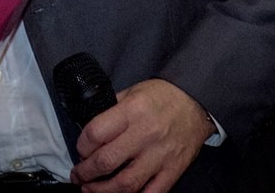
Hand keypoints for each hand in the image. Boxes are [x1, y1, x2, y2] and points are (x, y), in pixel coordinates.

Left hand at [69, 78, 213, 192]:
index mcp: (132, 111)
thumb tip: (91, 128)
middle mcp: (145, 134)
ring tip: (90, 190)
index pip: (96, 133)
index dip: (82, 146)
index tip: (80, 150)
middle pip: (107, 161)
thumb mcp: (132, 92)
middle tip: (78, 175)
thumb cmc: (161, 96)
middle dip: (86, 172)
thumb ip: (112, 110)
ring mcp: (160, 156)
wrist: (196, 103)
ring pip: (126, 183)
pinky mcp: (173, 171)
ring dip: (103, 191)